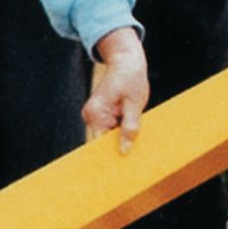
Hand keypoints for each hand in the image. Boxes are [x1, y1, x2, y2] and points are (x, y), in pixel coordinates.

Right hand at [85, 26, 149, 151]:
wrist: (126, 60)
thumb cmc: (130, 77)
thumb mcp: (135, 103)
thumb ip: (130, 128)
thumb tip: (124, 151)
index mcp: (96, 112)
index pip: (101, 143)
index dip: (112, 154)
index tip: (124, 167)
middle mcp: (91, 115)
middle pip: (104, 141)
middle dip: (119, 145)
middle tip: (137, 153)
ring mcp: (95, 114)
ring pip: (109, 135)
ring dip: (122, 136)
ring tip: (137, 136)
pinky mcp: (102, 113)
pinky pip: (111, 128)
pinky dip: (122, 130)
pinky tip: (132, 130)